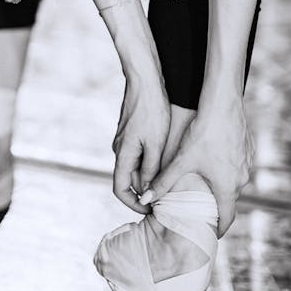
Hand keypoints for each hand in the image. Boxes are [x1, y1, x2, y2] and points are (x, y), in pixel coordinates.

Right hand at [112, 74, 170, 215]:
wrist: (144, 80)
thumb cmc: (152, 110)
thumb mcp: (156, 143)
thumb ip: (152, 168)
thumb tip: (149, 191)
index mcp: (123, 154)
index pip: (120, 189)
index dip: (133, 203)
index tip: (150, 210)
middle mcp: (120, 149)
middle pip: (129, 179)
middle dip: (145, 191)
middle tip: (167, 198)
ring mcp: (125, 140)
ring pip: (135, 166)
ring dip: (150, 176)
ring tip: (171, 180)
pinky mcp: (132, 132)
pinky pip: (138, 154)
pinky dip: (150, 162)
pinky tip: (167, 160)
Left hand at [140, 96, 251, 234]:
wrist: (223, 103)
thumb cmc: (203, 133)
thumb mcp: (181, 159)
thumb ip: (163, 182)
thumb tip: (146, 200)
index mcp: (227, 186)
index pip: (227, 218)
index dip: (218, 229)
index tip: (209, 234)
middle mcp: (241, 178)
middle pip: (230, 199)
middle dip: (216, 205)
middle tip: (201, 209)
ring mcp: (247, 163)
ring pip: (234, 181)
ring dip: (222, 185)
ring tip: (206, 184)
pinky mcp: (248, 149)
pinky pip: (238, 165)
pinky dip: (228, 168)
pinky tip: (214, 159)